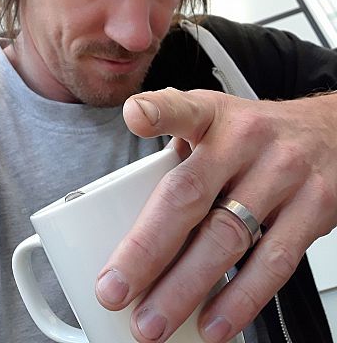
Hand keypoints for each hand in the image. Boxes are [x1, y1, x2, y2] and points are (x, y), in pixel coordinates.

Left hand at [95, 87, 336, 342]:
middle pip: (190, 195)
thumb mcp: (214, 121)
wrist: (329, 132)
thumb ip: (176, 156)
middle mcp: (245, 139)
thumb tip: (129, 221)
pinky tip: (213, 322)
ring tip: (153, 320)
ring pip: (226, 238)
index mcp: (212, 114)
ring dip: (185, 288)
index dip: (156, 111)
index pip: (182, 107)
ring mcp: (282, 173)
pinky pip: (273, 262)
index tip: (135, 117)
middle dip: (147, 249)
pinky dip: (239, 299)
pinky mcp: (314, 208)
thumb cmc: (255, 134)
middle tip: (114, 289)